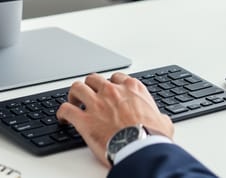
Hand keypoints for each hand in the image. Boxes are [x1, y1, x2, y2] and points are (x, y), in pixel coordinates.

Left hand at [56, 72, 173, 167]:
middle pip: (94, 79)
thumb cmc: (152, 136)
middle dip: (90, 86)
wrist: (141, 148)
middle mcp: (112, 91)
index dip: (110, 84)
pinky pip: (66, 109)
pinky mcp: (84, 119)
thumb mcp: (163, 121)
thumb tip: (162, 120)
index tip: (108, 91)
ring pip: (77, 88)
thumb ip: (159, 116)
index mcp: (132, 89)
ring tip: (74, 101)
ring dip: (74, 94)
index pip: (116, 78)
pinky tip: (62, 118)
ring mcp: (96, 104)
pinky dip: (61, 113)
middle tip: (89, 95)